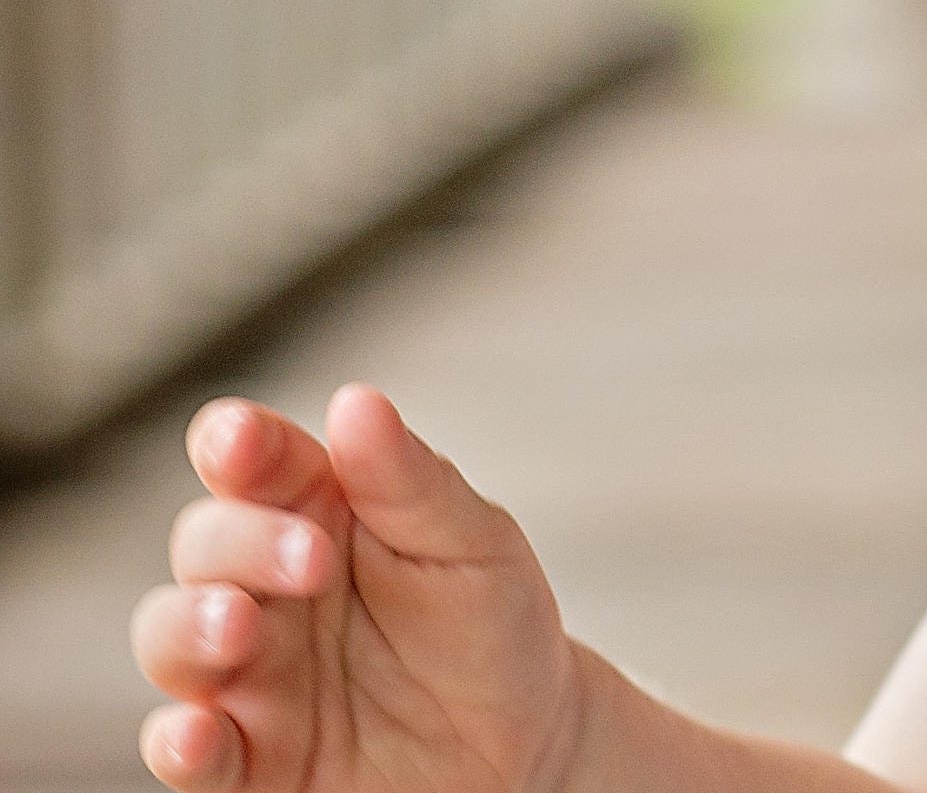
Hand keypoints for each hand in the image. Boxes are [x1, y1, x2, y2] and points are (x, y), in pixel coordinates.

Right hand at [132, 386, 587, 792]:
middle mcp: (268, 586)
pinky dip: (177, 743)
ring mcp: (250, 674)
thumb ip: (407, 480)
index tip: (239, 439)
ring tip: (240, 627)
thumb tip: (355, 401)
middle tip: (312, 560)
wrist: (525, 741)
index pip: (257, 462)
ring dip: (191, 627)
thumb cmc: (491, 620)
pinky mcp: (248, 762)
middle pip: (205, 544)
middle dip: (241, 543)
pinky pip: (186, 752)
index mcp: (321, 509)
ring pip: (171, 638)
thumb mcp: (470, 541)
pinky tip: (195, 731)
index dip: (236, 443)